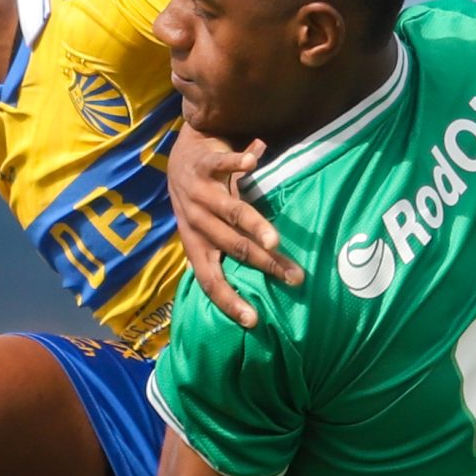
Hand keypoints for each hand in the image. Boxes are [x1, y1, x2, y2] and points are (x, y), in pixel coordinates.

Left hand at [170, 123, 301, 328]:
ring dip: (253, 226)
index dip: (228, 300)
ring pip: (229, 211)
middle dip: (263, 264)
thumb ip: (228, 251)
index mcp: (195, 243)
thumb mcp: (206, 231)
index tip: (253, 320)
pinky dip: (236, 162)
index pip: (210, 279)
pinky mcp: (203, 164)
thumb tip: (254, 285)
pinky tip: (253, 161)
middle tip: (294, 277)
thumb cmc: (202, 200)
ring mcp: (197, 193)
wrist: (182, 154)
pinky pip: (221, 164)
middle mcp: (195, 222)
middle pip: (232, 247)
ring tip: (274, 241)